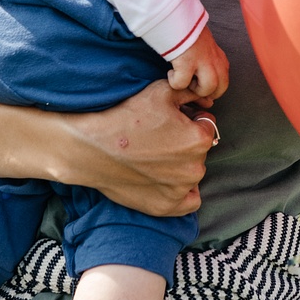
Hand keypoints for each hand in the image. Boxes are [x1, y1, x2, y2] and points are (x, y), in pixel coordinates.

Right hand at [64, 78, 215, 214]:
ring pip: (192, 172)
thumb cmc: (126, 115)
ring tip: (155, 155)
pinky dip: (182, 191)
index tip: (170, 119)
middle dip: (186, 141)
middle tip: (159, 136)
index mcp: (199, 139)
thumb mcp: (162, 91)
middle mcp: (195, 168)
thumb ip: (192, 91)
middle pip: (199, 149)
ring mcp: (180, 191)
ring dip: (182, 164)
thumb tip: (207, 97)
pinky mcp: (165, 207)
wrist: (91, 145)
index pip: (206, 124)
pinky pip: (189, 201)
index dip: (189, 118)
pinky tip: (167, 179)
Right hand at [167, 25, 228, 98]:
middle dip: (205, 92)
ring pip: (206, 89)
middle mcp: (216, 61)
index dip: (212, 90)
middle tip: (191, 86)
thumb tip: (205, 80)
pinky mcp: (187, 63)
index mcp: (220, 58)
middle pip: (220, 88)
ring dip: (193, 89)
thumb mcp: (206, 47)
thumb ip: (210, 61)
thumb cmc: (188, 33)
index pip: (224, 83)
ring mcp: (203, 62)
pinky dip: (174, 81)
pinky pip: (182, 83)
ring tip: (183, 79)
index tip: (198, 86)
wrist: (178, 18)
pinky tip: (171, 72)